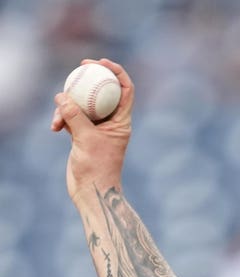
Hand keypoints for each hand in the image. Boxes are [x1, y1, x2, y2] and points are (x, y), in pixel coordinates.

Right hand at [51, 58, 133, 199]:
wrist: (92, 191)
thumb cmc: (97, 168)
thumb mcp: (86, 139)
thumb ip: (75, 116)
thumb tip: (62, 96)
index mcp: (122, 121)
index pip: (125, 90)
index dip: (117, 72)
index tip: (101, 62)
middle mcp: (112, 122)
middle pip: (103, 91)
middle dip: (90, 79)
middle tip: (78, 68)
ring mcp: (97, 128)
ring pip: (83, 104)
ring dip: (67, 107)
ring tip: (58, 121)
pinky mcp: (83, 134)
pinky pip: (72, 117)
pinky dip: (62, 119)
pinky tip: (55, 128)